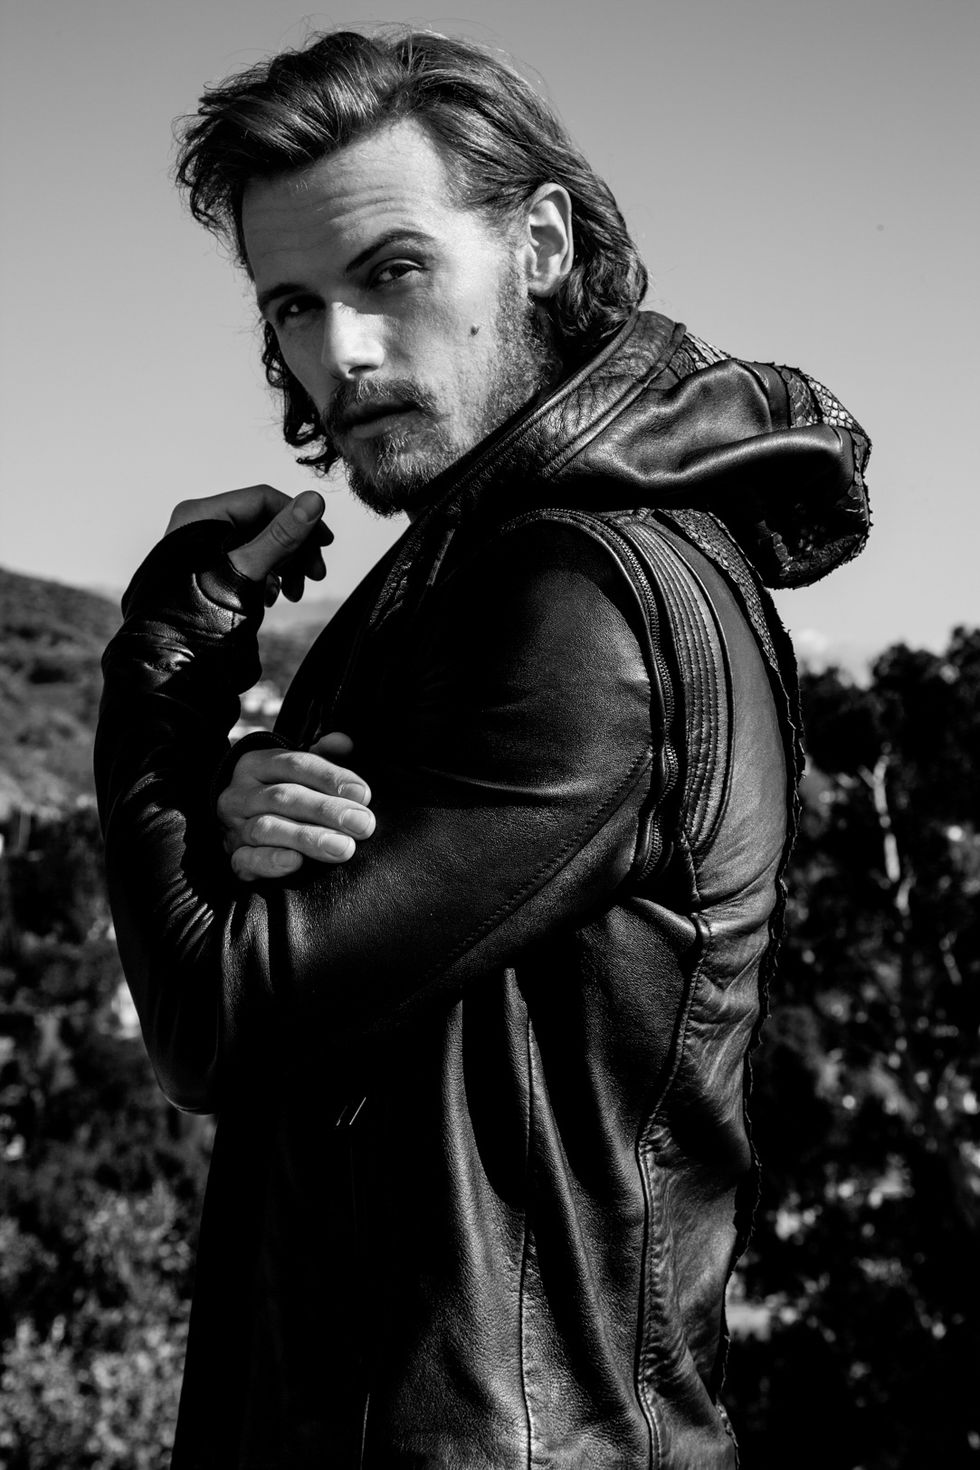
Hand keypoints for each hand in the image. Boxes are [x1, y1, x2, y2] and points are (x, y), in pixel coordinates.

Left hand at [166, 485, 331, 605]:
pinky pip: (248, 563)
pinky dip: (267, 578)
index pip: (264, 500)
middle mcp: (202, 526)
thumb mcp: (248, 569)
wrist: (177, 653)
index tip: (325, 542)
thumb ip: (282, 535)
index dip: (299, 517)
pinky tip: (271, 599)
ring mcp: (205, 549)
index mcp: (203, 515)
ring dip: (285, 567)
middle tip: (316, 575)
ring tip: (294, 594)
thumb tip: (314, 501)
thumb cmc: (201, 611)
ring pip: (259, 545)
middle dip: (294, 550)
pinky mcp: (210, 570)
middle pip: (264, 524)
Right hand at [217, 732, 375, 881]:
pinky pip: (246, 860)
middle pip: (284, 797)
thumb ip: (324, 756)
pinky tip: (296, 862)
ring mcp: (233, 826)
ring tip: (343, 847)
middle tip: (363, 824)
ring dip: (307, 838)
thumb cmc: (285, 792)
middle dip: (327, 810)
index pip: (296, 764)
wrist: (243, 825)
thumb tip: (344, 742)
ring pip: (267, 828)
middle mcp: (241, 793)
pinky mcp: (234, 857)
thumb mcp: (301, 769)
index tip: (363, 794)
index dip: (331, 778)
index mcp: (258, 764)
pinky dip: (271, 861)